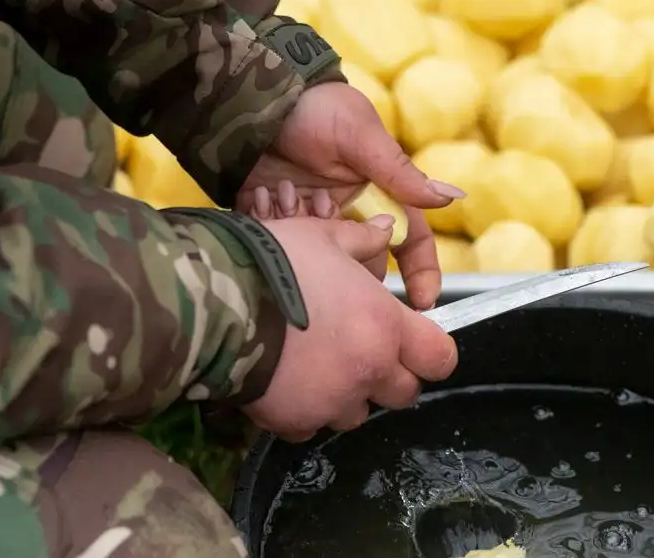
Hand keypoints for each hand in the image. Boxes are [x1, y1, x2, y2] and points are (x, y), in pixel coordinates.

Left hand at [237, 82, 465, 308]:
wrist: (256, 96)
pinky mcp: (276, 223)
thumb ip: (398, 171)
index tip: (423, 302)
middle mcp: (348, 214)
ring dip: (309, 242)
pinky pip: (281, 247)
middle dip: (352, 269)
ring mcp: (312, 222)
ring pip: (323, 261)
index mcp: (378, 194)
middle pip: (364, 264)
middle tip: (336, 265)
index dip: (421, 272)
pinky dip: (273, 230)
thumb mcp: (358, 135)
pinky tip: (265, 201)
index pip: (410, 240)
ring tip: (290, 202)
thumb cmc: (317, 107)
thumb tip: (448, 198)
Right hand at [243, 216, 458, 440]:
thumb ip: (361, 239)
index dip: (431, 351)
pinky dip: (306, 410)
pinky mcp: (294, 422)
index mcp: (384, 325)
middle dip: (389, 375)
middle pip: (404, 393)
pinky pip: (312, 425)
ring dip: (347, 394)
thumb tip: (385, 227)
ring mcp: (332, 402)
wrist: (213, 302)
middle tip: (360, 349)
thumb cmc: (274, 262)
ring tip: (317, 364)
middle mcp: (367, 370)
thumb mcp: (321, 236)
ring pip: (358, 413)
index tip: (416, 342)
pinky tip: (287, 381)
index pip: (440, 358)